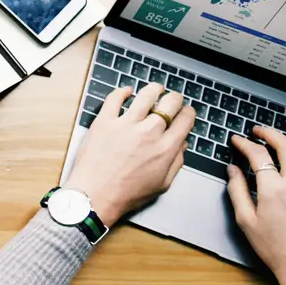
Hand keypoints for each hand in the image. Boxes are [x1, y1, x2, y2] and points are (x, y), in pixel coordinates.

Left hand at [64, 83, 194, 226]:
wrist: (96, 195)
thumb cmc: (127, 194)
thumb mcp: (162, 184)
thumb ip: (176, 162)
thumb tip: (182, 145)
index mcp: (165, 148)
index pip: (185, 120)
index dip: (189, 113)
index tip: (187, 112)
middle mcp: (148, 132)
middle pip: (169, 103)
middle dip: (176, 98)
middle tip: (174, 99)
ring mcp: (126, 124)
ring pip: (146, 95)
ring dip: (154, 89)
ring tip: (156, 89)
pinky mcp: (105, 120)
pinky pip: (114, 98)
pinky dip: (122, 91)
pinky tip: (126, 91)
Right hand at [227, 126, 285, 284]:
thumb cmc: (277, 250)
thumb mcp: (247, 222)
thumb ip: (237, 191)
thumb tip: (232, 170)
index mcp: (275, 191)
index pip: (258, 155)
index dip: (245, 143)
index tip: (238, 140)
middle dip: (270, 133)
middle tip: (259, 131)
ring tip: (281, 142)